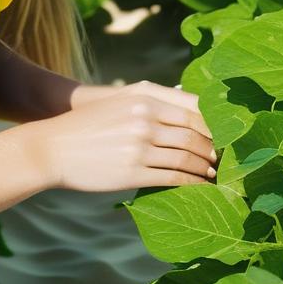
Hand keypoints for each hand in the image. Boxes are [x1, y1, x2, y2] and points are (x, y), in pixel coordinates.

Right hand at [35, 79, 217, 192]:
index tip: (228, 134)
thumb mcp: (118, 101)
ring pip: (189, 157)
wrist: (53, 146)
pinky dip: (194, 183)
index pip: (194, 108)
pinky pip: (175, 178)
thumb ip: (150, 99)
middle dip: (216, 148)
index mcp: (142, 97)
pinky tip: (201, 186)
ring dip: (208, 168)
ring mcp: (139, 145)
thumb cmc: (87, 124)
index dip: (216, 123)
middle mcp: (144, 117)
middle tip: (229, 158)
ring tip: (217, 174)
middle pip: (196, 133)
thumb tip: (184, 101)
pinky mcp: (134, 171)